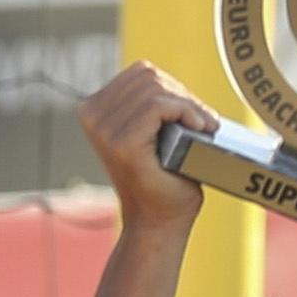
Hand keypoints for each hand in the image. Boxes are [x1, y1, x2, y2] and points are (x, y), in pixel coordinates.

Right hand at [81, 61, 225, 237]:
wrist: (159, 223)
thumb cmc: (164, 180)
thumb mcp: (153, 134)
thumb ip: (151, 105)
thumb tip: (166, 78)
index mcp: (95, 110)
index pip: (140, 73)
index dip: (173, 87)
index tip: (192, 113)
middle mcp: (93, 116)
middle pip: (149, 76)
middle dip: (183, 95)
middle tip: (203, 122)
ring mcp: (105, 130)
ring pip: (156, 89)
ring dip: (188, 105)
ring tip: (204, 126)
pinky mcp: (123, 143)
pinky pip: (159, 106)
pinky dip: (186, 112)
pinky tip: (201, 127)